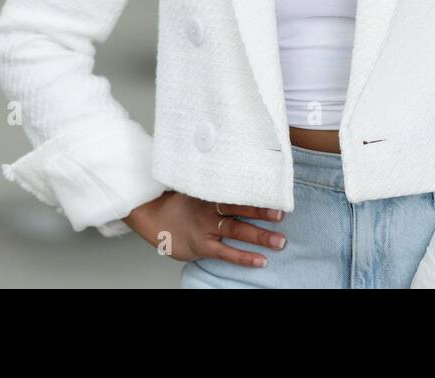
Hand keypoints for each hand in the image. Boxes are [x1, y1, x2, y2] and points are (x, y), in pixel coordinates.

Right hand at [124, 191, 287, 265]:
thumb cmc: (179, 204)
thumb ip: (217, 185)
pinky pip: (227, 253)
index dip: (257, 192)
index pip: (238, 191)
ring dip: (260, 236)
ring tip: (279, 241)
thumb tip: (242, 175)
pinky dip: (244, 257)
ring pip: (237, 231)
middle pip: (241, 209)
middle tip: (282, 214)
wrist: (152, 217)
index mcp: (212, 193)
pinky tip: (260, 260)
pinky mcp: (203, 246)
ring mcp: (207, 228)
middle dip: (263, 212)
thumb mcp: (198, 188)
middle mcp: (211, 209)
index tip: (276, 192)